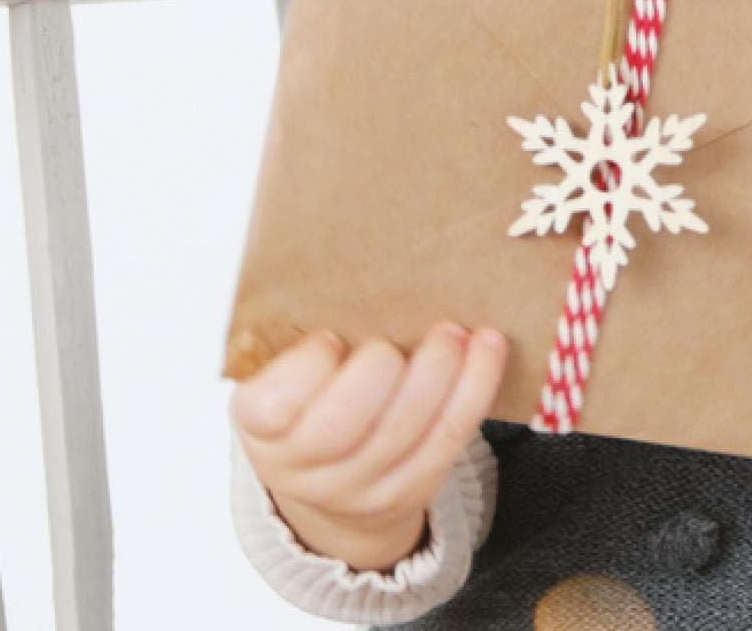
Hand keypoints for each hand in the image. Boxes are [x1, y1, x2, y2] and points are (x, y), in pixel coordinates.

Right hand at [230, 323, 507, 571]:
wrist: (330, 483)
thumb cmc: (309, 403)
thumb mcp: (284, 375)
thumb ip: (303, 334)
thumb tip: (354, 262)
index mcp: (263, 429)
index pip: (272, 407)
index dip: (305, 370)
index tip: (329, 336)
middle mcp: (305, 469)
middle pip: (342, 426)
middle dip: (378, 373)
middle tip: (395, 337)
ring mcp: (360, 487)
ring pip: (405, 432)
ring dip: (439, 374)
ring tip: (454, 332)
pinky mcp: (412, 489)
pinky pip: (448, 439)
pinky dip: (474, 389)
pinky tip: (488, 347)